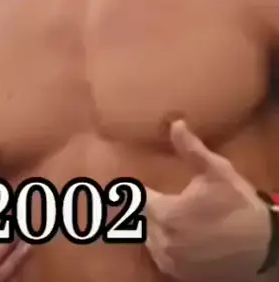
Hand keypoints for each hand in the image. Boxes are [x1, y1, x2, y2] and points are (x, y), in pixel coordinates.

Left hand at [145, 120, 270, 281]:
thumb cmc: (238, 204)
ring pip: (147, 239)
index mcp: (165, 213)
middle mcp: (162, 240)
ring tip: (153, 215)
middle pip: (138, 220)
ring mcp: (170, 260)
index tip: (126, 184)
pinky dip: (161, 245)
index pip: (136, 198)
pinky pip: (160, 257)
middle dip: (141, 208)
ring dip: (149, 227)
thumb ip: (191, 148)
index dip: (132, 190)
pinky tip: (170, 235)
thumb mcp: (216, 170)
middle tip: (136, 199)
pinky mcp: (180, 274)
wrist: (264, 245)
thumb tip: (175, 124)